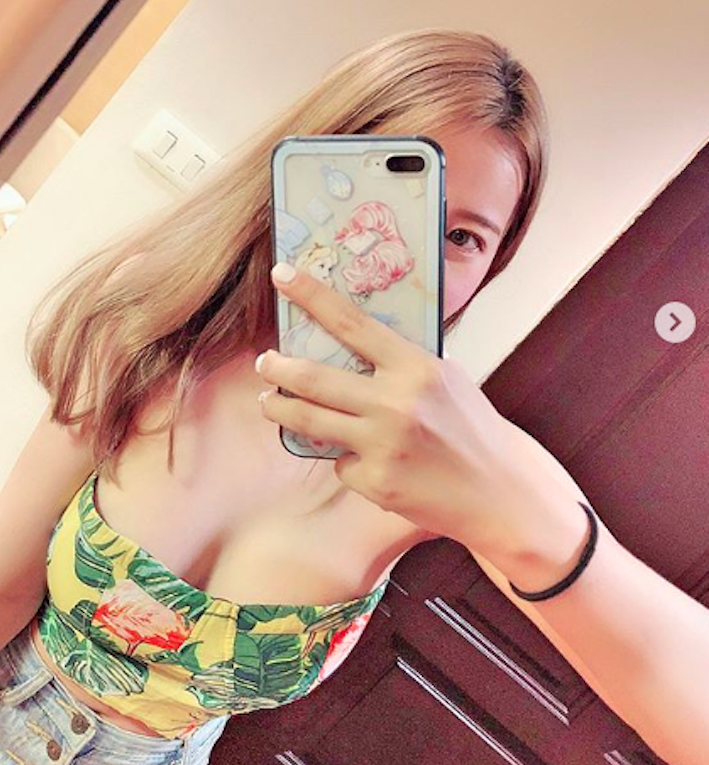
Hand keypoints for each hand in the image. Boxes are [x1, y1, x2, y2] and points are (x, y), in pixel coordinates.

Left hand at [256, 262, 590, 579]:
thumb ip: (399, 361)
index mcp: (415, 367)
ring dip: (278, 408)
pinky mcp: (375, 482)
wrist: (499, 489)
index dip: (311, 296)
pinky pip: (339, 462)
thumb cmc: (469, 426)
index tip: (282, 275)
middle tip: (265, 362)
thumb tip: (346, 340)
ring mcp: (382, 445)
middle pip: (312, 377)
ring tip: (269, 401)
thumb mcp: (443, 377)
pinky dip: (345, 458)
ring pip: (307, 420)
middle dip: (277, 366)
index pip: (351, 322)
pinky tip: (366, 460)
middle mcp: (395, 403)